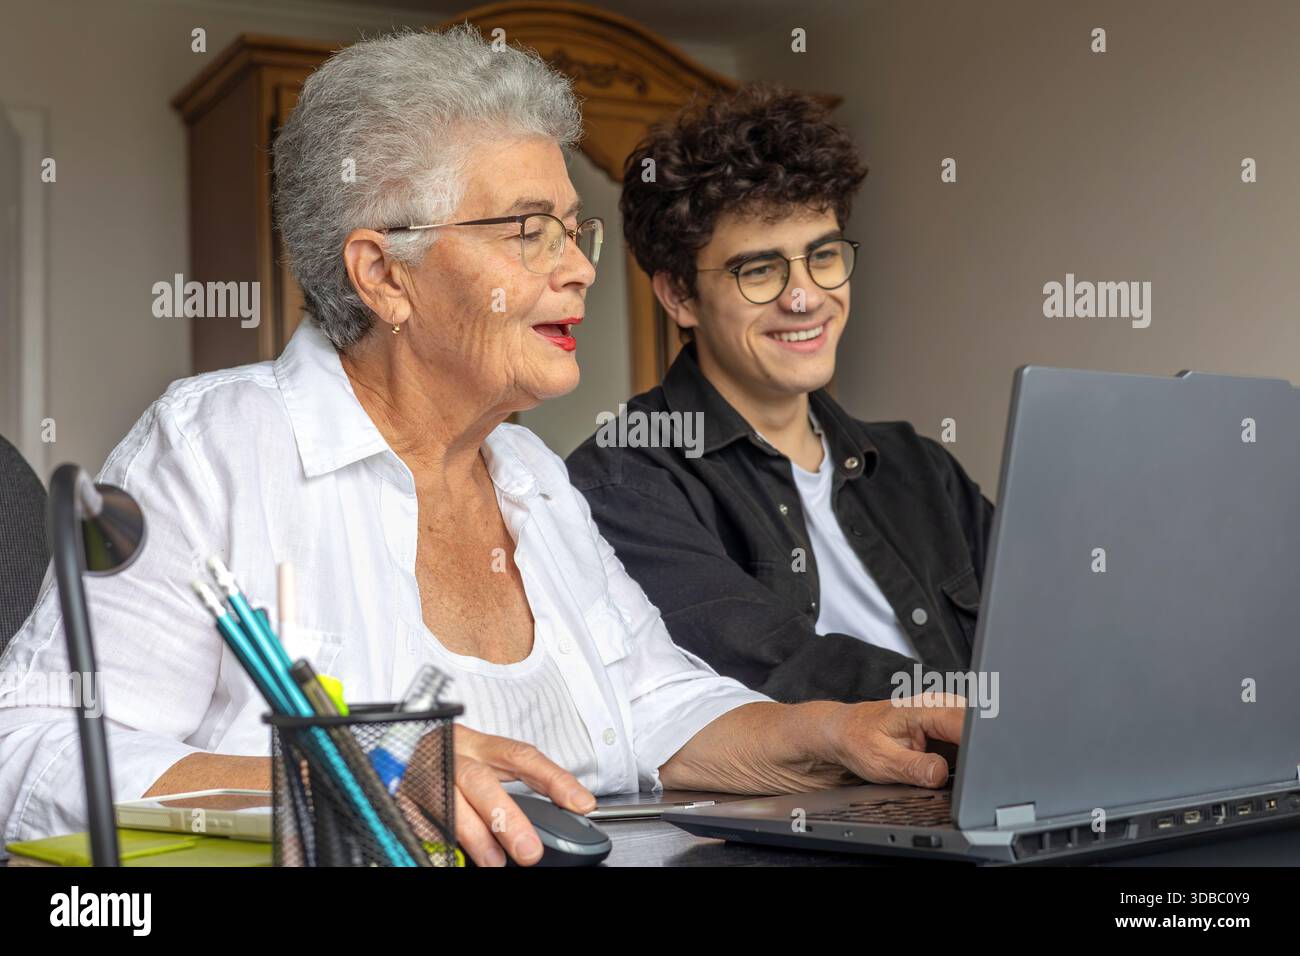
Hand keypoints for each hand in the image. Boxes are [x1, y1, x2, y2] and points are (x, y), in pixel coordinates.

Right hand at [400, 724, 594, 866]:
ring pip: (449, 803)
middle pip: (479, 781)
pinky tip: (457, 857)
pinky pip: (423, 821)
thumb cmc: (450, 762)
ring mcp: (424, 776)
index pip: (521, 755)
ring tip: (495, 861)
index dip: (553, 778)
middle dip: (507, 818)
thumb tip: (562, 811)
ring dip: (475, 837)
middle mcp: (451, 755)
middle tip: (529, 851)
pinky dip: (442, 842)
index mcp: (479, 743)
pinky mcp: (402, 798)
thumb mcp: (485, 763)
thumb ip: (517, 784)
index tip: (581, 803)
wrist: (393, 754)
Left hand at [821, 694, 965, 787]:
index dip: (979, 747)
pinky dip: (963, 756)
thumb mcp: (882, 761)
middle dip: (979, 753)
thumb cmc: (858, 739)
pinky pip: (964, 741)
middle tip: (968, 777)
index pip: (967, 723)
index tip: (982, 769)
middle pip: (977, 728)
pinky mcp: (943, 728)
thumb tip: (942, 774)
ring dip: (971, 755)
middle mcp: (938, 706)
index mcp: (925, 709)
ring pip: (974, 735)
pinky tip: (945, 763)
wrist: (844, 731)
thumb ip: (915, 768)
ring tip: (943, 766)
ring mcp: (943, 715)